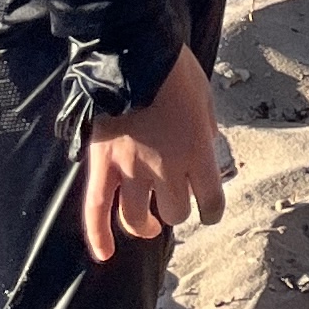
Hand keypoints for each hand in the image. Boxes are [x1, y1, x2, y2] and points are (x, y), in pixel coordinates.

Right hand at [80, 45, 225, 263]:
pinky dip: (98, 237)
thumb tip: (205, 154)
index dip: (212, 211)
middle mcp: (166, 168)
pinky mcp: (101, 166)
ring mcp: (130, 170)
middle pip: (175, 212)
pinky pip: (96, 211)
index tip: (209, 211)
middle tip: (174, 200)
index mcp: (197, 152)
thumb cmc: (174, 73)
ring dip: (145, 224)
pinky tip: (104, 255)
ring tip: (147, 223)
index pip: (211, 202)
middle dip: (177, 209)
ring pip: (138, 218)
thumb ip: (205, 134)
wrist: (132, 53)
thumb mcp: (205, 101)